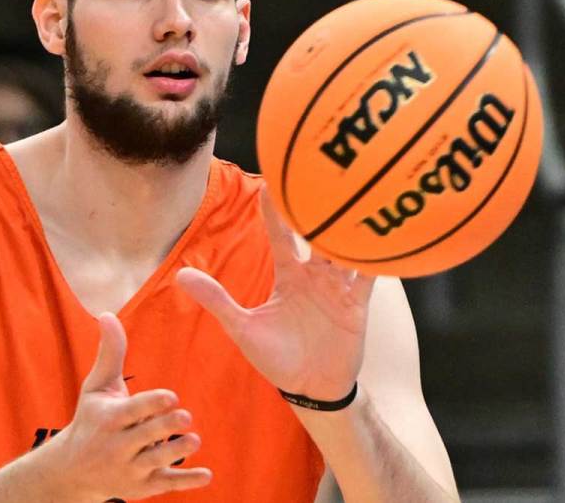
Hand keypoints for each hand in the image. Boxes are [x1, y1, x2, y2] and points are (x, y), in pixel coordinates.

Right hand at [42, 313, 211, 499]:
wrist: (72, 471)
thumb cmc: (90, 419)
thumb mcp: (96, 387)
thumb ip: (110, 352)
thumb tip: (106, 314)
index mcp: (109, 419)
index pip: (132, 411)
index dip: (151, 405)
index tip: (170, 396)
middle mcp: (117, 446)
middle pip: (145, 436)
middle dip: (165, 428)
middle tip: (185, 417)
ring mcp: (130, 468)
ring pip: (156, 462)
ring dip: (176, 452)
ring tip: (194, 440)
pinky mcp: (142, 486)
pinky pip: (166, 485)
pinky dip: (186, 482)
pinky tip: (207, 474)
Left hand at [176, 185, 377, 401]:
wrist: (311, 389)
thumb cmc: (277, 359)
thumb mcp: (243, 328)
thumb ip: (217, 300)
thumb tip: (180, 276)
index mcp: (288, 275)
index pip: (281, 234)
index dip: (276, 210)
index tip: (272, 180)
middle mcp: (314, 275)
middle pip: (317, 233)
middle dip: (318, 207)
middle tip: (319, 174)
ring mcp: (338, 288)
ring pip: (344, 249)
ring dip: (348, 227)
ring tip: (354, 196)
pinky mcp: (357, 304)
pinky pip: (369, 276)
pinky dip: (375, 258)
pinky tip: (384, 237)